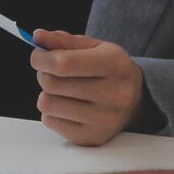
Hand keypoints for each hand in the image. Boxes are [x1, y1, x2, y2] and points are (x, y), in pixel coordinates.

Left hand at [30, 31, 147, 145]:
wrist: (136, 99)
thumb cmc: (108, 70)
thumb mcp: (93, 48)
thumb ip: (64, 41)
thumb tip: (37, 36)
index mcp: (115, 65)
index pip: (63, 63)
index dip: (41, 59)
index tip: (37, 56)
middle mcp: (115, 94)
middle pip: (51, 83)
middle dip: (45, 74)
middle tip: (55, 73)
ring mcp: (105, 119)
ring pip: (47, 103)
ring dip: (48, 94)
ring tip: (64, 91)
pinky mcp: (92, 137)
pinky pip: (49, 121)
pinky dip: (52, 112)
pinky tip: (69, 107)